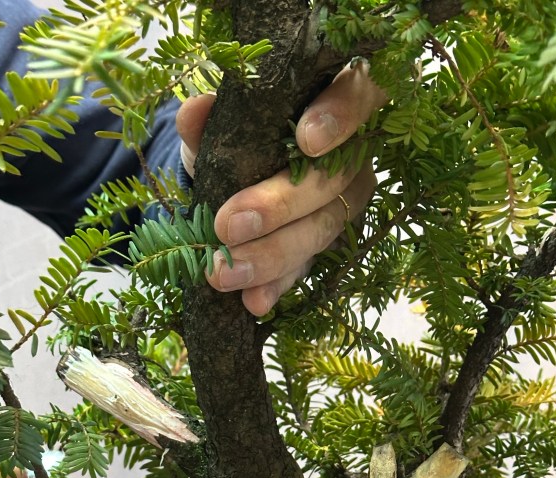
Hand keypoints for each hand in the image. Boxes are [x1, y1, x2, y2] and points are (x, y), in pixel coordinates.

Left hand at [177, 61, 385, 315]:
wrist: (235, 177)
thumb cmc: (242, 133)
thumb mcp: (223, 122)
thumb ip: (212, 117)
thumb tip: (195, 113)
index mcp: (339, 102)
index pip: (360, 97)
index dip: (340, 117)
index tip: (306, 140)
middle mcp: (354, 154)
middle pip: (333, 181)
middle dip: (280, 206)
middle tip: (230, 226)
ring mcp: (346, 205)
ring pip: (321, 230)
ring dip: (271, 256)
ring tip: (226, 274)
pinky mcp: (326, 247)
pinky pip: (305, 269)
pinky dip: (275, 286)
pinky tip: (253, 302)